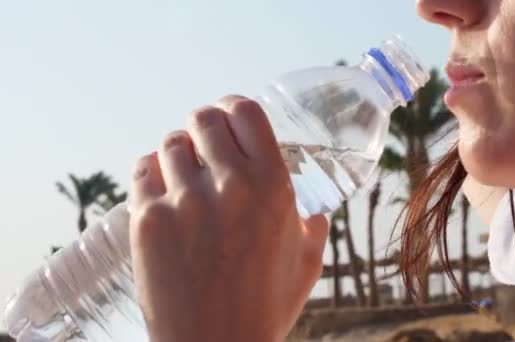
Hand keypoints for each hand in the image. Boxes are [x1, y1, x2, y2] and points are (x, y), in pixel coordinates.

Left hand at [128, 96, 328, 341]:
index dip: (234, 107)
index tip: (229, 116)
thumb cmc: (263, 309)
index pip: (246, 111)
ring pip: (170, 142)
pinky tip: (161, 191)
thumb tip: (314, 214)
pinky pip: (142, 171)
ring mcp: (185, 201)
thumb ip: (313, 231)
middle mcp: (230, 185)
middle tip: (205, 144)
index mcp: (273, 187)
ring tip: (183, 174)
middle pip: (204, 118)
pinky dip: (151, 174)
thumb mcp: (306, 267)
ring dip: (178, 152)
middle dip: (204, 126)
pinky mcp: (147, 221)